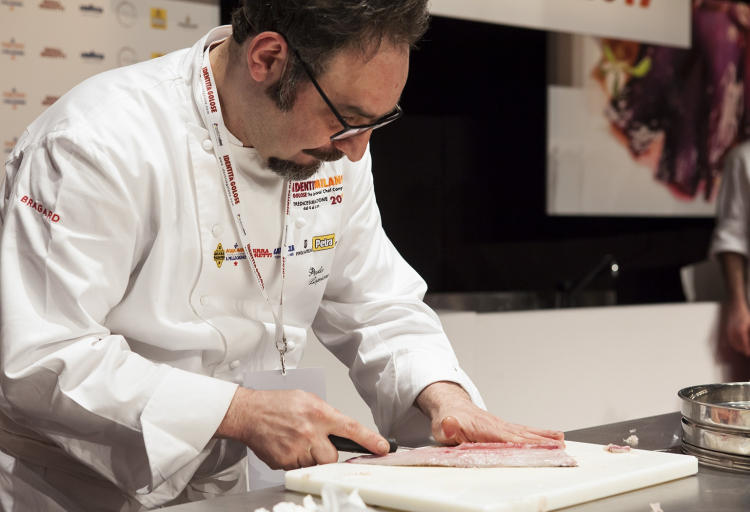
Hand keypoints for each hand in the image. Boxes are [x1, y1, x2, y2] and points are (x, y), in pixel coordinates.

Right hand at [215, 387, 389, 469]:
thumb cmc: (277, 404)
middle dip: (327, 453)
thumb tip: (341, 428)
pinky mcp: (285, 462)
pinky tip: (287, 446)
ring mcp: (298, 449)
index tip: (383, 448)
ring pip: (316, 464)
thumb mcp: (307, 400)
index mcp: (320, 414)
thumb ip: (326, 415)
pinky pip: (299, 468)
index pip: (351, 429)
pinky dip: (296, 460)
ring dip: (310, 457)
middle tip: (314, 442)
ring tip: (296, 441)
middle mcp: (311, 432)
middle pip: (333, 456)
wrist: (249, 413)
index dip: (370, 440)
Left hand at [416, 382, 564, 446]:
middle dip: (542, 442)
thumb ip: (447, 427)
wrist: (450, 406)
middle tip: (560, 448)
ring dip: (544, 438)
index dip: (524, 444)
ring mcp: (502, 426)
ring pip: (526, 432)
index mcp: (485, 429)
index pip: (508, 439)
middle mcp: (497, 426)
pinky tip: (550, 437)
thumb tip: (450, 424)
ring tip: (561, 442)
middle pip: (523, 436)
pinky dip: (538, 435)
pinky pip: (523, 432)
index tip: (540, 448)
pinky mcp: (503, 428)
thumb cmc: (447, 419)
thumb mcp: (442, 425)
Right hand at [726, 300, 749, 356]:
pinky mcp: (728, 331)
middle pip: (739, 346)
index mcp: (741, 331)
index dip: (748, 350)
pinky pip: (731, 341)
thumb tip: (749, 339)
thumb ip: (749, 333)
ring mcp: (730, 332)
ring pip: (734, 344)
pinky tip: (739, 346)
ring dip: (740, 349)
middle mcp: (734, 332)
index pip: (745, 345)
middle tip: (748, 353)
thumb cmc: (745, 315)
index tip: (749, 353)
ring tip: (745, 351)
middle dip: (744, 351)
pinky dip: (735, 345)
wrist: (735, 308)